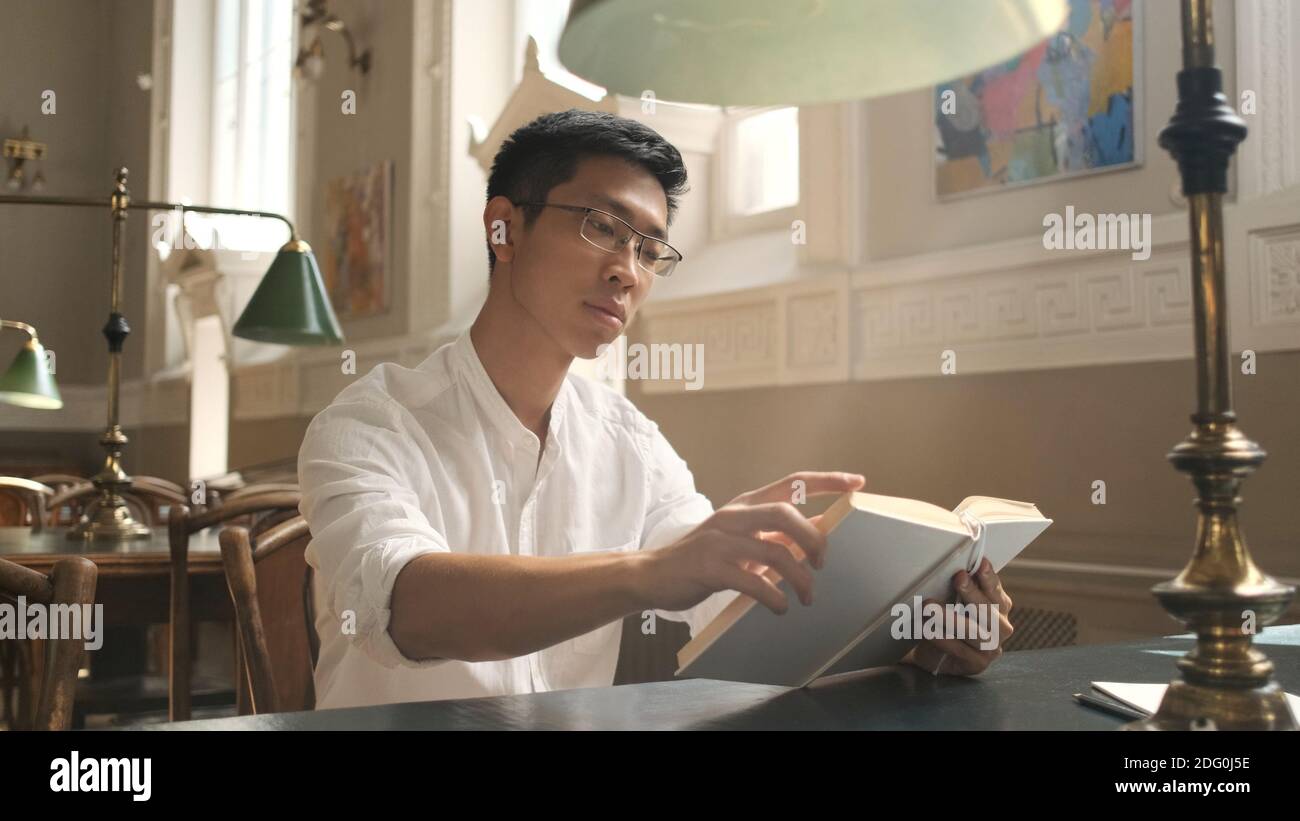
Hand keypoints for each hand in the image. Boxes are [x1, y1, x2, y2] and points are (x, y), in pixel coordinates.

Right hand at [637, 471, 865, 614]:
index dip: (827, 481)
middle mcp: (734, 515)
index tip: (858, 483)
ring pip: (775, 551)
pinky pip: (753, 581)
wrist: (653, 574)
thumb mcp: (740, 539)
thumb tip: (817, 534)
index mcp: (745, 504)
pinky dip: (774, 597)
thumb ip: (774, 534)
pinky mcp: (710, 567)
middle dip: (814, 539)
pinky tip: (780, 607)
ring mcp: (720, 540)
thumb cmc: (704, 558)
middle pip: (787, 513)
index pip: (793, 482)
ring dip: (800, 578)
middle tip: (823, 563)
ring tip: (806, 597)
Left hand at [902, 558, 1014, 675]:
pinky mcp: (977, 664)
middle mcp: (1000, 628)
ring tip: (931, 608)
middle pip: (991, 612)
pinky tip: (928, 630)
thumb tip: (955, 569)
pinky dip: (943, 639)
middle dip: (974, 594)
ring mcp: (991, 649)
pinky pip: (960, 650)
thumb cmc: (944, 620)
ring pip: (975, 633)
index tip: (980, 564)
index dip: (990, 578)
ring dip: (952, 619)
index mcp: (999, 608)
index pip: (996, 592)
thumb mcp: (952, 600)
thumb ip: (959, 587)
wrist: (929, 650)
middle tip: (958, 578)